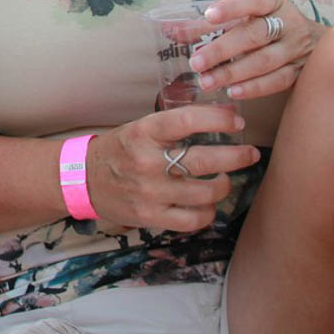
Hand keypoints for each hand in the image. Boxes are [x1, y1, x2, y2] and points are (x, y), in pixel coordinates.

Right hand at [85, 111, 258, 232]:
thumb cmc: (121, 149)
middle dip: (237, 156)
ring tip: (224, 179)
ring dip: (224, 185)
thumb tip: (225, 114)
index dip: (218, 119)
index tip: (237, 121)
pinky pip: (195, 219)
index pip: (186, 120)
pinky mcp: (151, 217)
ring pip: (207, 193)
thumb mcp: (141, 128)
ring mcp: (149, 192)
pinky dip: (209, 211)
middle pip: (205, 160)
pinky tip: (207, 203)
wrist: (83, 179)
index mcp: (143, 132)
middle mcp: (146, 162)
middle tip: (250, 153)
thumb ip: (177, 124)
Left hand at [188, 0, 321, 100]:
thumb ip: (210, 22)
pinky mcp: (300, 71)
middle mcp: (289, 23)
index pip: (253, 0)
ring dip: (232, 73)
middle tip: (195, 62)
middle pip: (253, 35)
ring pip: (263, 61)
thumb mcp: (246, 15)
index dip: (231, 7)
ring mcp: (297, 48)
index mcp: (273, 1)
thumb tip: (170, 31)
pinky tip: (232, 92)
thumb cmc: (267, 24)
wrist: (319, 43)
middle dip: (221, 49)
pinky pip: (277, 81)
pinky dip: (254, 88)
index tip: (209, 15)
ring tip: (206, 81)